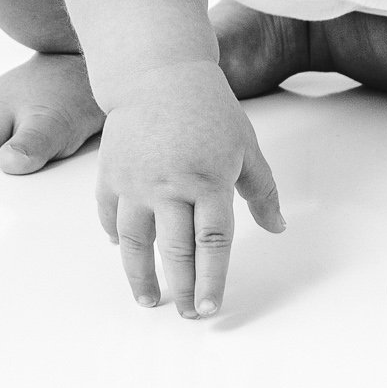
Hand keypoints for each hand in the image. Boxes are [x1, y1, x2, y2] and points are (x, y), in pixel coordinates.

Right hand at [94, 61, 284, 317]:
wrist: (157, 72)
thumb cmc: (209, 107)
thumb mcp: (245, 146)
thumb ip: (262, 190)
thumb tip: (277, 228)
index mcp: (208, 181)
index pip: (212, 243)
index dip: (211, 280)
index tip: (210, 308)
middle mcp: (169, 186)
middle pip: (175, 251)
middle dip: (181, 288)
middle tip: (185, 314)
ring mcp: (135, 182)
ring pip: (135, 243)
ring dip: (141, 276)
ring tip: (149, 300)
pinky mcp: (111, 174)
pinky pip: (109, 216)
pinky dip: (115, 238)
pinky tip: (123, 253)